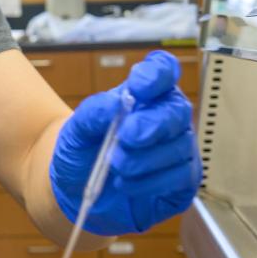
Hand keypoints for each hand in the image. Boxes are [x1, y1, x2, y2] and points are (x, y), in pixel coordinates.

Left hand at [49, 50, 200, 235]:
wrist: (74, 188)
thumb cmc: (82, 149)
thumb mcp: (78, 127)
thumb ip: (96, 111)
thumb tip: (117, 103)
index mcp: (145, 94)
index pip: (164, 69)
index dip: (157, 74)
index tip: (137, 87)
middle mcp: (167, 117)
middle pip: (177, 110)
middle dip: (152, 124)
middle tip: (125, 137)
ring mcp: (178, 149)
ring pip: (179, 148)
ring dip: (145, 159)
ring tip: (117, 165)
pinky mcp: (182, 182)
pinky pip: (181, 178)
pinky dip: (151, 182)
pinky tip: (127, 184)